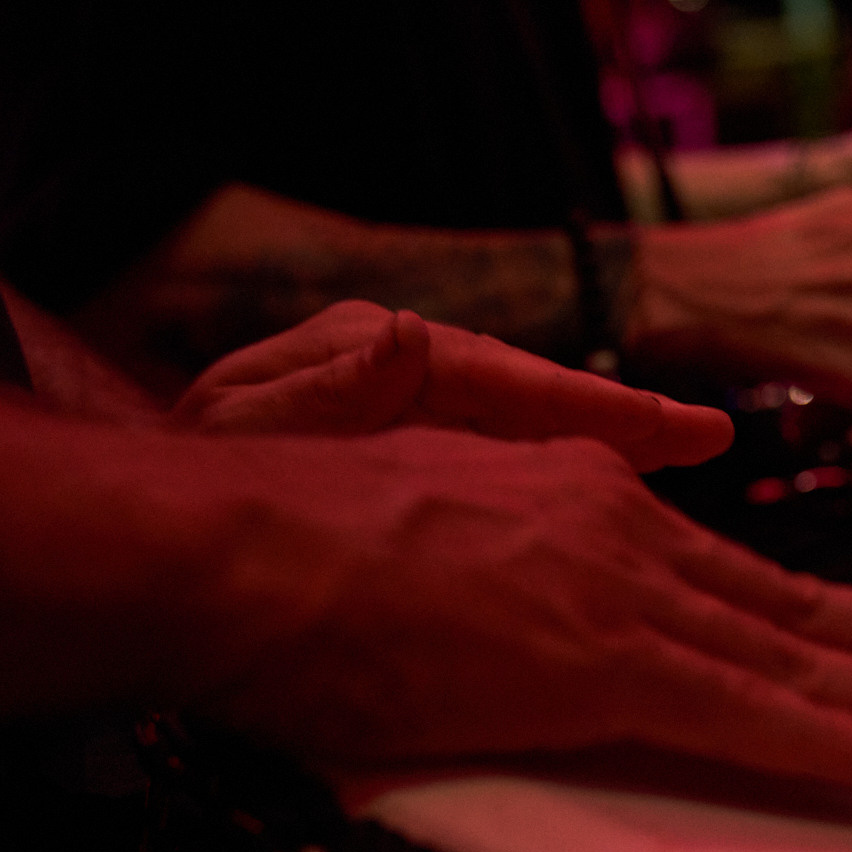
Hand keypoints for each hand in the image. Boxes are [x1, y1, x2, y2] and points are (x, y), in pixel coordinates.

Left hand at [173, 300, 732, 470]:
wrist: (142, 516)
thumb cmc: (186, 475)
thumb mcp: (241, 431)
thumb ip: (321, 393)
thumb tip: (404, 334)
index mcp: (372, 356)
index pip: (503, 381)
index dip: (596, 407)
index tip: (678, 429)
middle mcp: (402, 374)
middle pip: (532, 403)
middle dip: (622, 424)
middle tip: (709, 439)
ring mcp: (406, 419)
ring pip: (523, 444)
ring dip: (602, 458)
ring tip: (685, 462)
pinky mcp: (404, 465)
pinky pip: (493, 481)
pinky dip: (551, 492)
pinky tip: (601, 516)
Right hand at [194, 427, 851, 783]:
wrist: (238, 545)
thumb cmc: (295, 540)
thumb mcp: (422, 514)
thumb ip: (501, 538)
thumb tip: (528, 593)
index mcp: (576, 494)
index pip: (719, 568)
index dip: (806, 612)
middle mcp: (619, 530)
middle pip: (782, 601)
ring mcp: (615, 593)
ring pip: (786, 653)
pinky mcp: (596, 661)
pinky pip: (741, 710)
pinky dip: (826, 738)